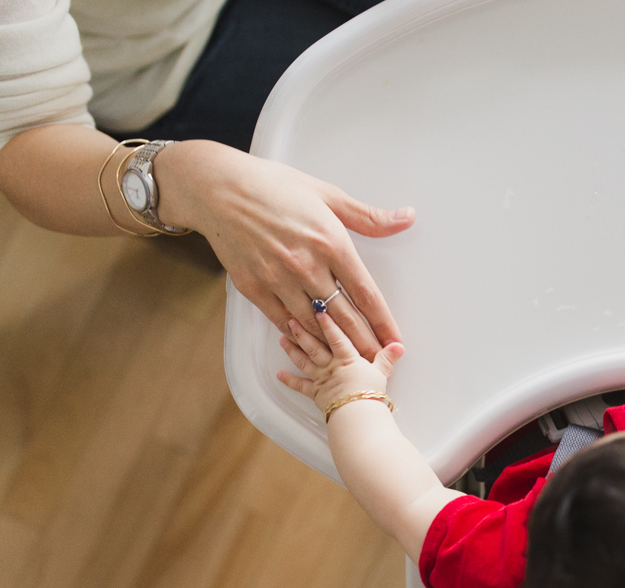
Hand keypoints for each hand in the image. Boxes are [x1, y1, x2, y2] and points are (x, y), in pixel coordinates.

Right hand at [154, 140, 413, 358]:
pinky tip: (311, 345)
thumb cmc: (273, 186)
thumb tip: (406, 218)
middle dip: (363, 344)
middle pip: (343, 317)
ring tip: (349, 362)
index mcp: (330, 242)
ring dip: (333, 346)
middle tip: (376, 362)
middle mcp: (306, 265)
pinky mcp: (253, 287)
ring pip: (313, 325)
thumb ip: (368, 216)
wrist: (218, 189)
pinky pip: (282, 320)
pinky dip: (299, 335)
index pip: (365, 293)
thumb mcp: (327, 194)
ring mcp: (278, 279)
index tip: (393, 341)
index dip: (382, 322)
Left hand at [276, 310, 403, 413]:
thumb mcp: (382, 373)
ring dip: (292, 349)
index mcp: (347, 358)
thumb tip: (398, 346)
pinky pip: (300, 386)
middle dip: (302, 331)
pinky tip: (279, 375)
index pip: (336, 336)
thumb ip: (387, 357)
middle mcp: (330, 366)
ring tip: (283, 338)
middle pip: (314, 345)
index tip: (318, 308)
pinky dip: (289, 380)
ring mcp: (321, 379)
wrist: (356, 415)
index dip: (327, 322)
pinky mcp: (316, 394)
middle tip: (292, 318)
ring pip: (303, 360)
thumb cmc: (368, 394)